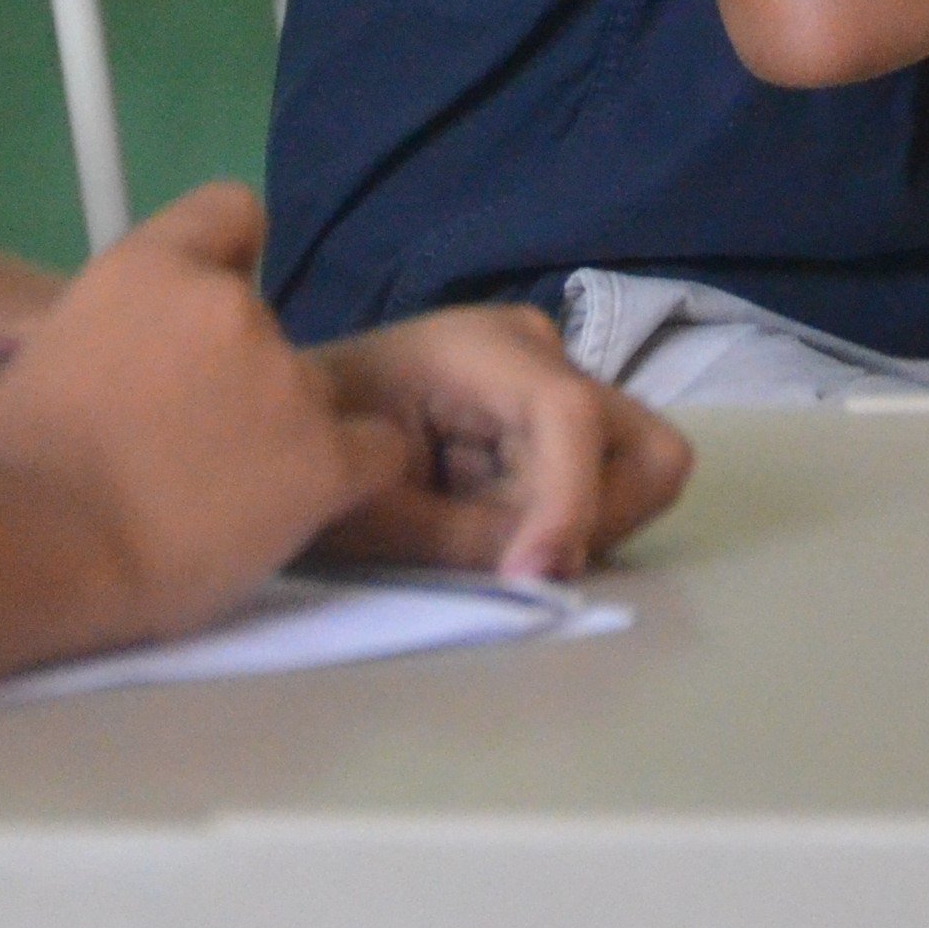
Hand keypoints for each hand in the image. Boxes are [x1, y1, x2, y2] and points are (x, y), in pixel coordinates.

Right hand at [0, 184, 397, 643]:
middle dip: (242, 376)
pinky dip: (352, 472)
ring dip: (284, 431)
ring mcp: (285, 380)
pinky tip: (307, 503)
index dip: (228, 262)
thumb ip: (79, 337)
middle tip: (196, 441)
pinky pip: (375, 450)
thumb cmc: (3, 463)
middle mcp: (232, 306)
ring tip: (232, 494)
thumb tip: (73, 357)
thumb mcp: (24, 358)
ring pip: (315, 393)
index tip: (206, 320)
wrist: (39, 545)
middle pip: (270, 327)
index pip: (233, 213)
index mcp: (152, 267)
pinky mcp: (323, 456)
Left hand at [312, 305, 695, 582]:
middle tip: (516, 562)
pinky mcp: (561, 427)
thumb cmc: (310, 452)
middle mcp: (542, 354)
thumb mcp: (372, 509)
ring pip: (638, 477)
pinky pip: (605, 491)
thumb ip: (463, 538)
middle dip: (592, 519)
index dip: (568, 503)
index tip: (531, 578)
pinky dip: (562, 523)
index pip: (570, 416)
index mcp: (484, 349)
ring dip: (577, 526)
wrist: (286, 427)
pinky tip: (491, 519)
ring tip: (487, 535)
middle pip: (642, 450)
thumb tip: (546, 573)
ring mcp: (559, 387)